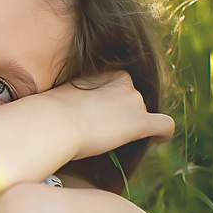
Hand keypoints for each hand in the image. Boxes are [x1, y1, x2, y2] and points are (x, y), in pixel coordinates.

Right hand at [43, 71, 173, 159]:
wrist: (52, 123)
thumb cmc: (48, 112)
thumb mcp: (62, 94)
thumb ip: (76, 97)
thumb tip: (71, 111)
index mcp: (104, 72)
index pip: (117, 84)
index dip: (111, 99)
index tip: (100, 111)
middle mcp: (124, 82)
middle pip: (131, 98)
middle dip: (121, 111)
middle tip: (102, 127)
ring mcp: (134, 101)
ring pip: (142, 112)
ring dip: (131, 123)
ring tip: (113, 138)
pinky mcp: (139, 123)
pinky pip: (163, 126)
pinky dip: (162, 133)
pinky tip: (157, 140)